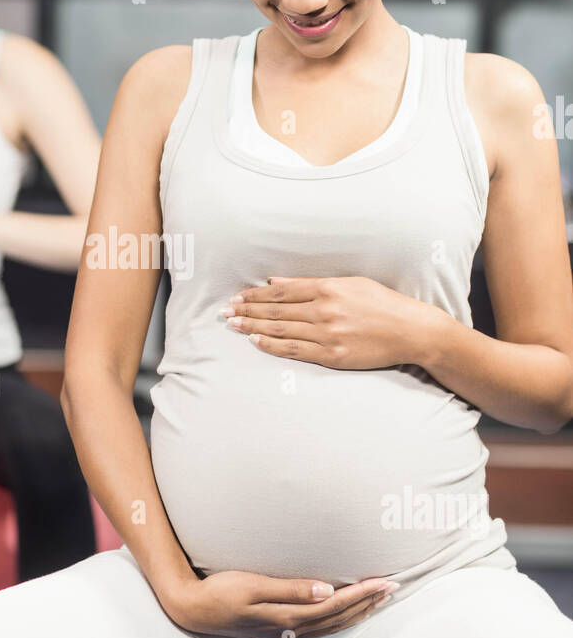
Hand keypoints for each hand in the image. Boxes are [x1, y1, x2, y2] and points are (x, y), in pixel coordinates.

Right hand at [165, 569, 399, 637]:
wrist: (193, 610)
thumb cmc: (220, 591)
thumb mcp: (253, 586)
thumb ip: (291, 589)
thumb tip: (327, 591)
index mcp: (288, 616)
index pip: (335, 605)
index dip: (362, 594)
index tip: (386, 582)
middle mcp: (290, 629)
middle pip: (338, 618)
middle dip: (367, 603)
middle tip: (393, 588)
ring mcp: (284, 634)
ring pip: (331, 626)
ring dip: (356, 613)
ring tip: (377, 600)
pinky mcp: (277, 632)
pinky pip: (319, 628)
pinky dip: (338, 620)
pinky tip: (343, 613)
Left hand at [220, 275, 429, 368]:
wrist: (411, 330)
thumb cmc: (382, 304)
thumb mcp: (349, 283)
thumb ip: (311, 284)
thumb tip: (277, 282)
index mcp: (328, 288)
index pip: (281, 291)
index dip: (255, 294)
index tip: (237, 296)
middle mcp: (324, 310)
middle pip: (275, 310)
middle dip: (247, 309)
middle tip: (225, 311)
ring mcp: (327, 334)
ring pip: (280, 330)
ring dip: (253, 327)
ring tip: (234, 324)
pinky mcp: (332, 355)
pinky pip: (294, 350)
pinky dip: (272, 345)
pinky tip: (256, 341)